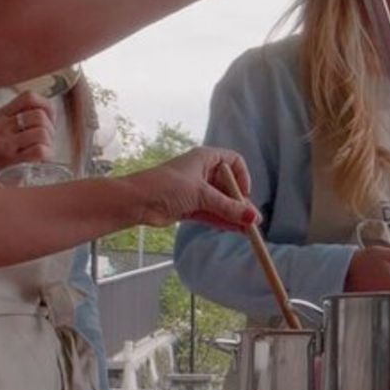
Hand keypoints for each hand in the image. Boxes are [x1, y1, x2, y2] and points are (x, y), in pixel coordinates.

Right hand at [0, 91, 56, 186]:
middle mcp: (1, 125)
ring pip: (42, 132)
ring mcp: (5, 142)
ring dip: (49, 144)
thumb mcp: (2, 132)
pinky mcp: (10, 160)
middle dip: (50, 129)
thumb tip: (49, 115)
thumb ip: (21, 121)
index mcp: (0, 115)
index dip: (46, 106)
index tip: (49, 119)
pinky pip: (39, 150)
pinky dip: (47, 155)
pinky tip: (42, 160)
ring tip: (43, 151)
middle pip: (39, 116)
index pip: (29, 97)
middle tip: (46, 141)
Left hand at [125, 147, 258, 231]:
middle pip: (228, 186)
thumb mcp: (202, 194)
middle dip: (240, 203)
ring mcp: (196, 190)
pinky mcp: (189, 206)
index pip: (233, 162)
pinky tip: (236, 230)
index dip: (242, 178)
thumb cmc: (167, 186)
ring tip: (248, 230)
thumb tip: (253, 218)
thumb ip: (228, 208)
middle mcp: (202, 172)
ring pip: (221, 203)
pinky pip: (211, 213)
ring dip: (233, 215)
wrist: (137, 201)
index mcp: (205, 158)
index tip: (244, 194)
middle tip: (252, 221)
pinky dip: (222, 221)